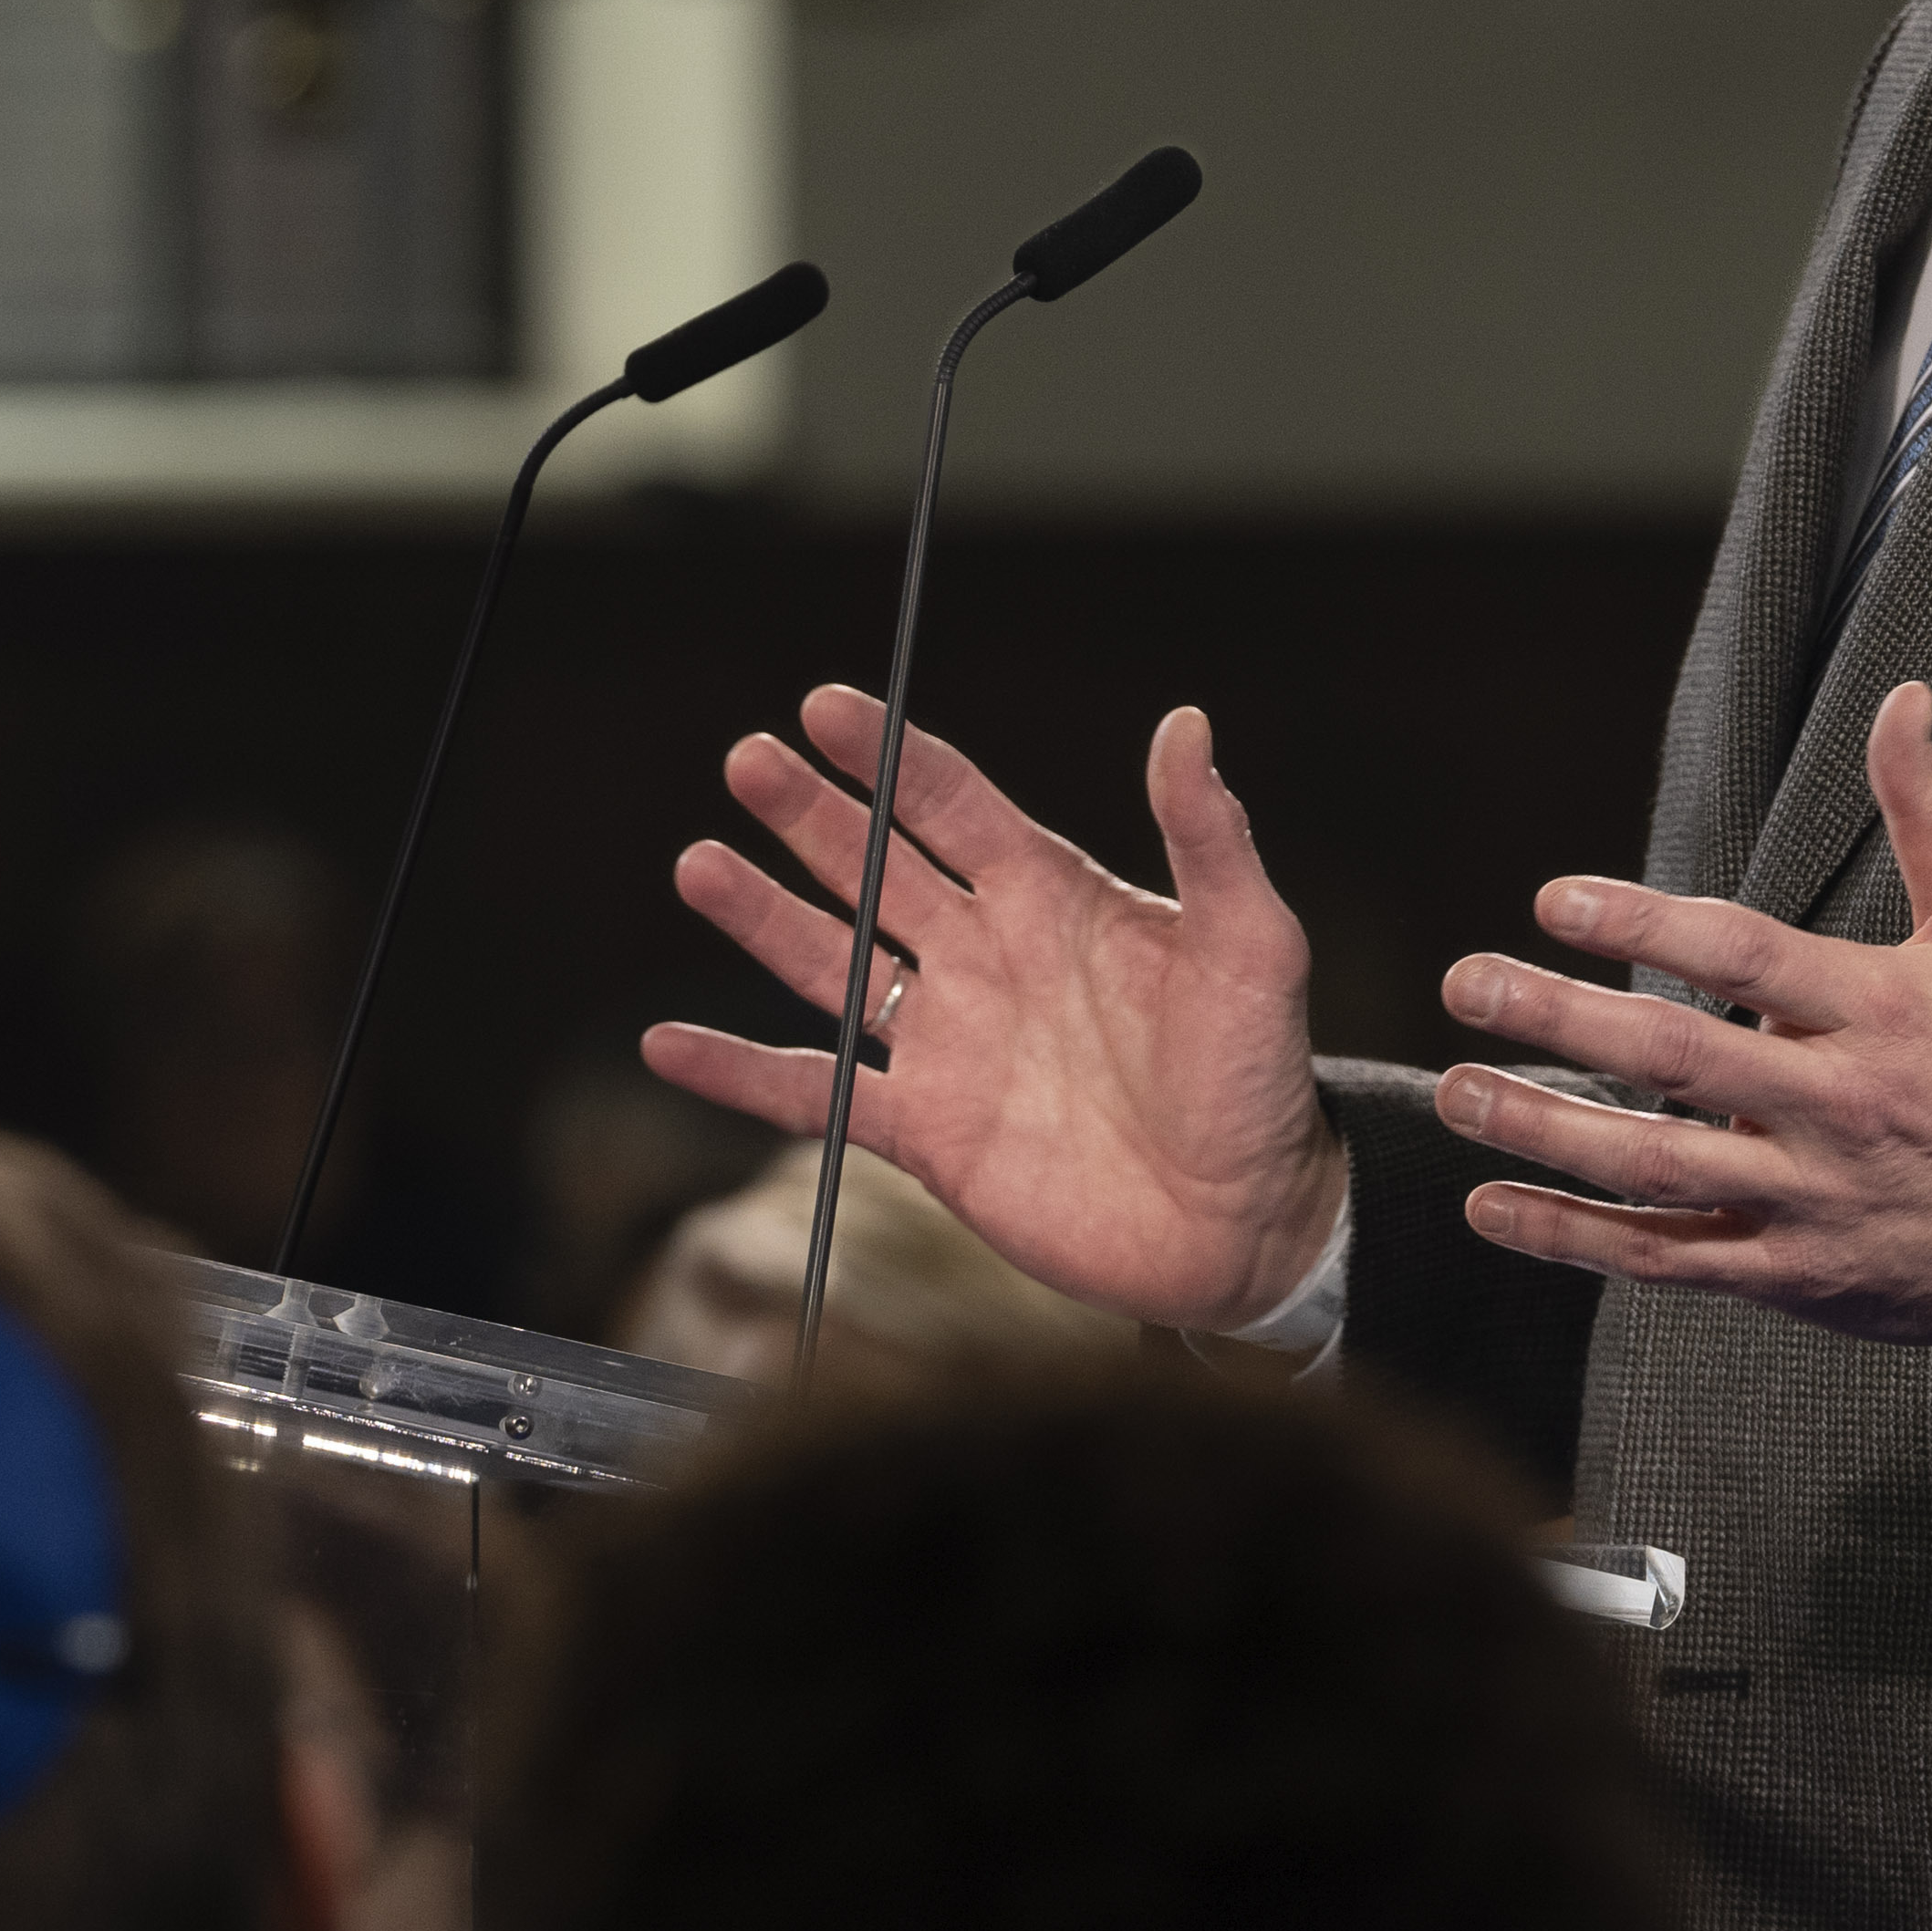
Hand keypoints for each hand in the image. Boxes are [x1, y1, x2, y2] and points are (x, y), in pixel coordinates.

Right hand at [648, 689, 1347, 1333]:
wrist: (1246, 1224)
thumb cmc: (1263, 1079)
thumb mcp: (1254, 945)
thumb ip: (1210, 839)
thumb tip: (1186, 723)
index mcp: (1054, 898)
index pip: (952, 804)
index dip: (890, 755)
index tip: (827, 706)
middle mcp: (987, 958)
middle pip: (874, 866)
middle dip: (810, 814)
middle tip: (746, 759)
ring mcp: (949, 1043)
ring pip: (830, 963)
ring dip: (761, 916)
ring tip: (699, 862)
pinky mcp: (926, 1133)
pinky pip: (814, 1093)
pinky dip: (738, 1073)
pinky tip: (668, 1045)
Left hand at [1433, 683, 1931, 1353]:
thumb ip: (1928, 814)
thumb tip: (1903, 695)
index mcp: (1883, 1010)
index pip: (1744, 956)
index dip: (1644, 922)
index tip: (1553, 897)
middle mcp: (1841, 1105)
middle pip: (1681, 1059)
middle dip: (1561, 1018)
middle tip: (1466, 982)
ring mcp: (1814, 1199)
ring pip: (1657, 1169)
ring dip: (1546, 1132)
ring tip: (1456, 1090)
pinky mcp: (1795, 1278)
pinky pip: (1667, 1264)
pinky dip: (1574, 1241)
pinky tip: (1489, 1208)